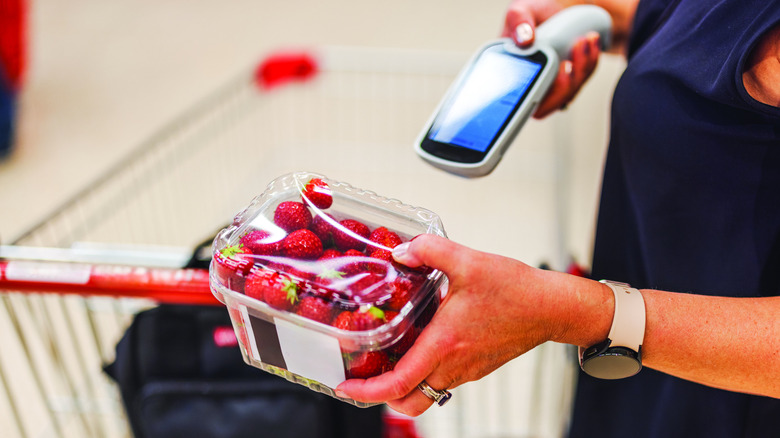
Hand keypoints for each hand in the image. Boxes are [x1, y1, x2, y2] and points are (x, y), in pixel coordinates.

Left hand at [336, 234, 567, 415]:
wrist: (553, 307)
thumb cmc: (517, 291)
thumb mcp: (468, 261)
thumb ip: (429, 250)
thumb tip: (401, 251)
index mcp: (445, 344)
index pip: (398, 384)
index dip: (366, 392)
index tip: (345, 387)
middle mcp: (454, 365)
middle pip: (409, 403)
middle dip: (379, 398)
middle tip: (360, 379)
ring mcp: (467, 370)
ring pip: (426, 395)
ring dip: (402, 386)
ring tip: (384, 362)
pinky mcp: (476, 366)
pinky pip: (442, 381)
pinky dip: (423, 374)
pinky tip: (418, 345)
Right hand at [502, 0, 602, 117]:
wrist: (556, 8)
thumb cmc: (534, 13)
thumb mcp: (521, 9)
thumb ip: (518, 20)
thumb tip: (524, 39)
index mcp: (512, 70)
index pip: (519, 99)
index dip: (536, 97)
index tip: (554, 73)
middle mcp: (530, 81)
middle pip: (548, 103)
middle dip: (565, 85)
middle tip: (570, 61)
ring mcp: (550, 82)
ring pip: (568, 92)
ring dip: (581, 69)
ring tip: (585, 40)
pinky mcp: (568, 79)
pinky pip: (581, 79)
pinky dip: (590, 62)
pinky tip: (591, 43)